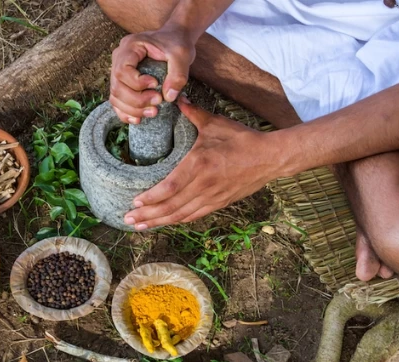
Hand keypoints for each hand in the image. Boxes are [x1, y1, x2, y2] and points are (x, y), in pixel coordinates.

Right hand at [110, 29, 195, 123]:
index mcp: (130, 46)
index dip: (137, 83)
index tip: (156, 84)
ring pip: (115, 96)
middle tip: (158, 102)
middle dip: (137, 100)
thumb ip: (178, 74)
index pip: (122, 70)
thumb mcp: (182, 55)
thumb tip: (168, 97)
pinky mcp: (123, 82)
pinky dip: (126, 112)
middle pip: (117, 86)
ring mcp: (118, 70)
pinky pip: (117, 101)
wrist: (174, 39)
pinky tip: (138, 119)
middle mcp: (119, 57)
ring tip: (153, 112)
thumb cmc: (176, 43)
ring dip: (132, 109)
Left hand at [124, 97, 281, 229]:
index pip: (170, 187)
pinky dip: (177, 220)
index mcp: (200, 164)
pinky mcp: (219, 203)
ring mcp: (212, 197)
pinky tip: (164, 223)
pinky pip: (194, 216)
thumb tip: (176, 99)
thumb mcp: (215, 124)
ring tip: (139, 225)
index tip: (134, 201)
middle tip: (127, 219)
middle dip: (147, 215)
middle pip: (171, 206)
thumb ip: (193, 114)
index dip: (151, 198)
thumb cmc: (243, 139)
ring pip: (180, 215)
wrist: (271, 158)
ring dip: (158, 222)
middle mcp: (204, 185)